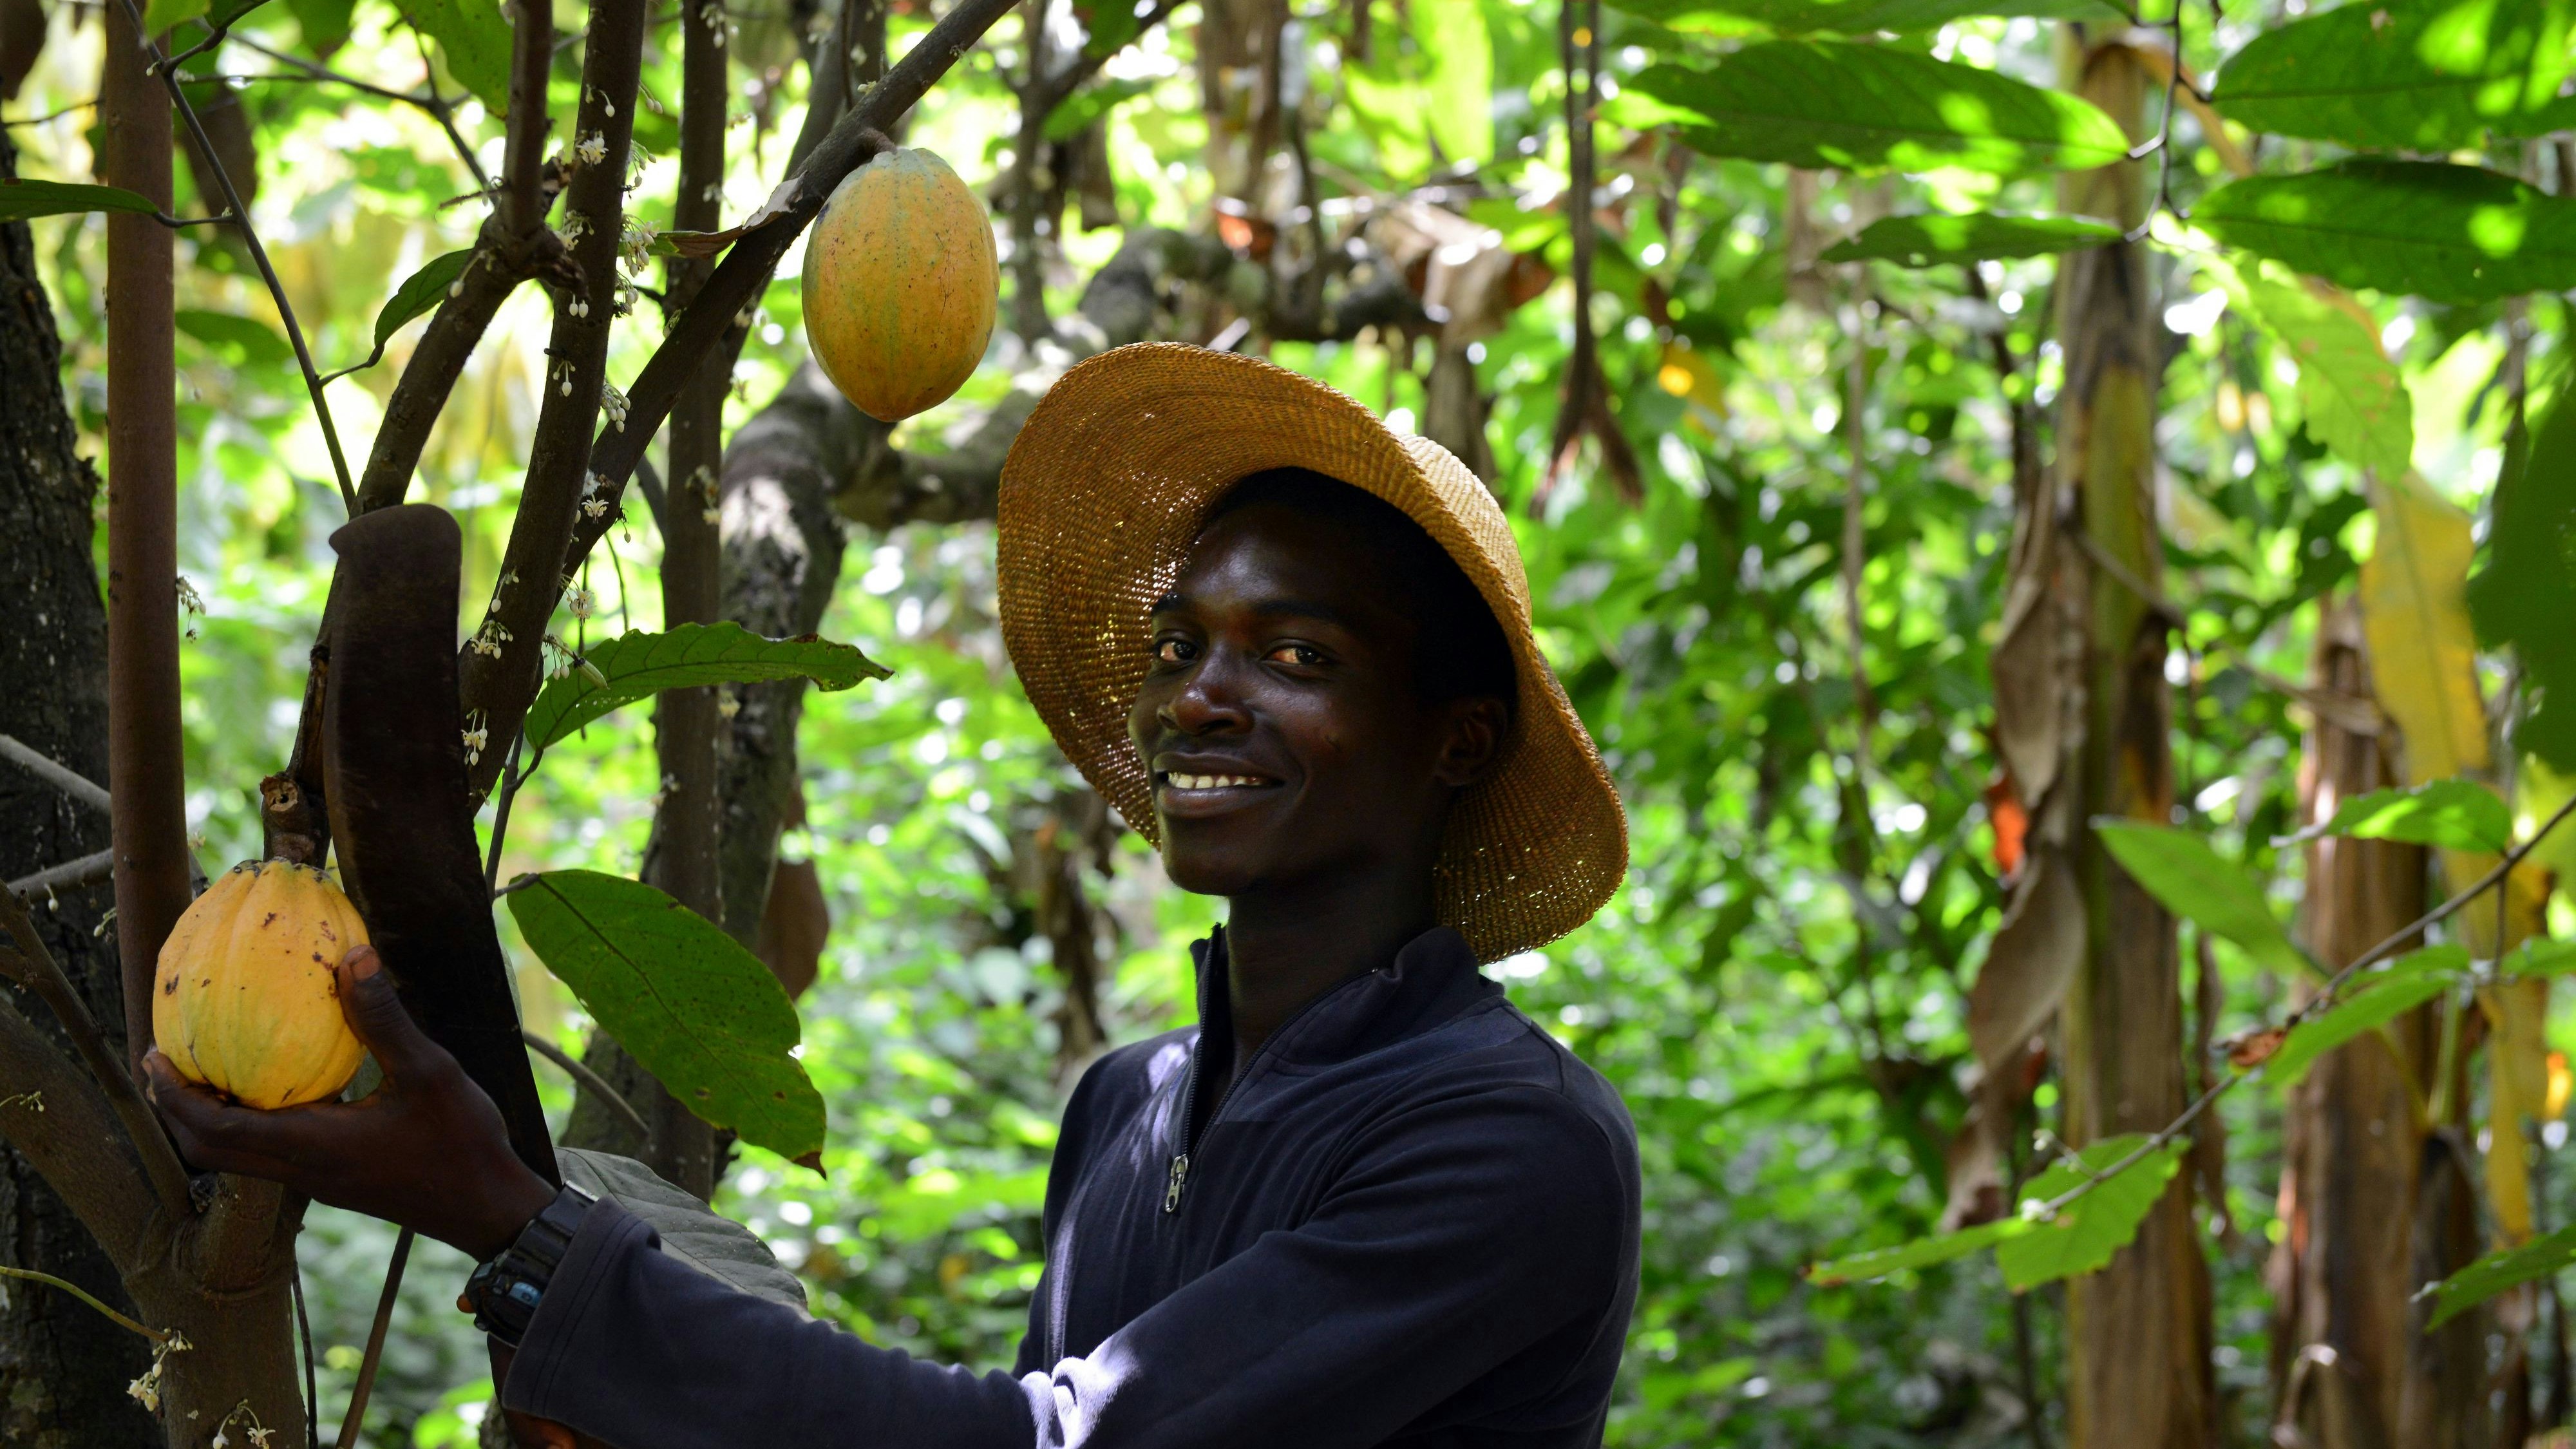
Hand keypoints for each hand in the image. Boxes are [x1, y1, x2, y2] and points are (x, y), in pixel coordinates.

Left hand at [145, 944, 557, 1259]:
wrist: (487, 1207)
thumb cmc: (461, 1142)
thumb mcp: (430, 1072)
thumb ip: (384, 1018)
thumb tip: (351, 956)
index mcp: (311, 1146)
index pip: (216, 1129)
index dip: (174, 1095)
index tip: (154, 1055)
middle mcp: (302, 1169)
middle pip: (209, 1151)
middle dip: (175, 1110)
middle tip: (165, 1064)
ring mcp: (317, 1180)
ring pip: (234, 1158)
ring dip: (208, 1119)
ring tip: (207, 1073)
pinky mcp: (334, 1181)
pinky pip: (266, 1155)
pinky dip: (246, 1125)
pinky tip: (273, 1090)